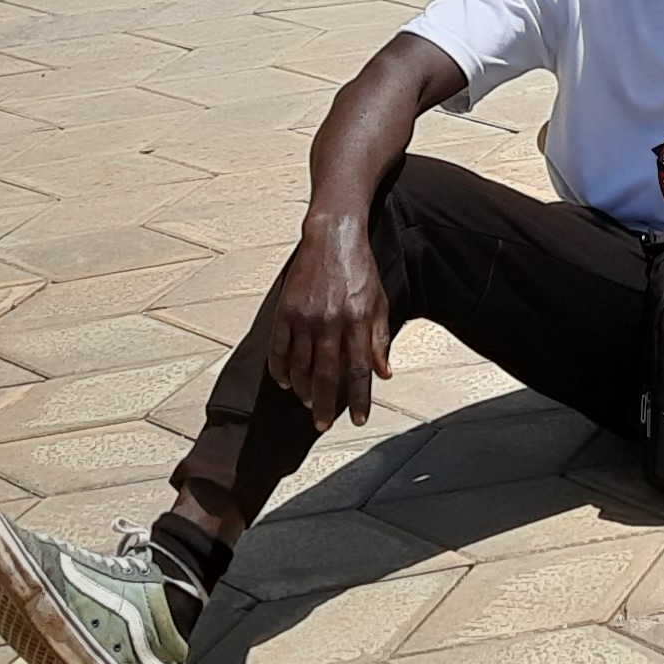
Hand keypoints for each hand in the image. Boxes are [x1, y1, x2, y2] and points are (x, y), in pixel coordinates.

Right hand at [263, 210, 389, 425]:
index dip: (359, 399)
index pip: (359, 371)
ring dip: (303, 391)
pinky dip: (280, 370)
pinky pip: (279, 349)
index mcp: (358, 322)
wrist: (332, 237)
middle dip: (325, 405)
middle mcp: (331, 322)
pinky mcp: (285, 310)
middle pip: (327, 375)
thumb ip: (380, 340)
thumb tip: (384, 374)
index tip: (358, 420)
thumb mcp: (380, 302)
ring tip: (308, 404)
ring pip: (301, 366)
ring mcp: (305, 317)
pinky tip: (285, 383)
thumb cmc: (360, 271)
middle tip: (322, 425)